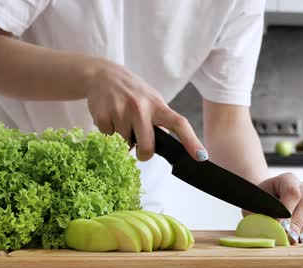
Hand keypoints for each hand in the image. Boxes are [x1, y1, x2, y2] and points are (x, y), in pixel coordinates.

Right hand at [85, 59, 206, 161]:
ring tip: (121, 121)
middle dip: (143, 153)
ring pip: (124, 146)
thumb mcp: (150, 100)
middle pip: (147, 147)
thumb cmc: (131, 92)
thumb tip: (166, 143)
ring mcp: (121, 111)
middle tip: (139, 147)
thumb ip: (159, 120)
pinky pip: (108, 139)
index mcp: (157, 105)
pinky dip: (109, 134)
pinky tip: (110, 118)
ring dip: (123, 140)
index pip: (179, 124)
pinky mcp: (103, 115)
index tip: (201, 156)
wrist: (101, 75)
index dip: (191, 141)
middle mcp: (140, 107)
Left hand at [256, 173, 302, 243]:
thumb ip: (261, 216)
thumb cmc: (258, 204)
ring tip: (298, 240)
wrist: (264, 203)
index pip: (292, 191)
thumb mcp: (254, 206)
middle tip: (289, 238)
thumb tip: (274, 232)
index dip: (288, 210)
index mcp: (287, 180)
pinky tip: (302, 240)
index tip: (281, 226)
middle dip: (298, 223)